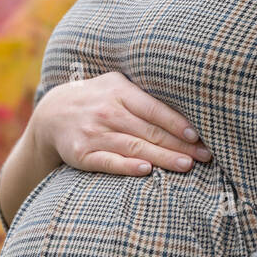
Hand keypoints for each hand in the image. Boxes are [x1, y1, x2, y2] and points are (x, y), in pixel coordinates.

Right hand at [29, 71, 212, 176]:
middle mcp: (107, 111)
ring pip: (134, 147)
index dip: (177, 123)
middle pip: (149, 131)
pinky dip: (127, 167)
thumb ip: (145, 97)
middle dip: (179, 145)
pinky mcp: (82, 154)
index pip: (154, 109)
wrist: (52, 114)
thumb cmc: (98, 100)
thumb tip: (187, 111)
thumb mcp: (117, 86)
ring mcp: (94, 133)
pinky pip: (108, 161)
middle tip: (204, 156)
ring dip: (163, 158)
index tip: (198, 135)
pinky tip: (147, 170)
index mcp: (119, 91)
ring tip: (186, 165)